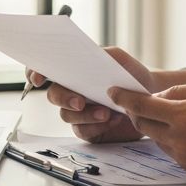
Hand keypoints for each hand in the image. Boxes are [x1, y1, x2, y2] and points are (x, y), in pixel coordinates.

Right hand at [26, 48, 158, 143]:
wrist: (151, 97)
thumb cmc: (131, 75)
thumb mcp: (118, 58)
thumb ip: (101, 54)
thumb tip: (88, 54)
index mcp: (73, 72)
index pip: (46, 70)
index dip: (35, 73)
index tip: (38, 78)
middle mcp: (71, 92)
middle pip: (53, 96)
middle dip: (64, 98)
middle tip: (80, 101)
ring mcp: (78, 112)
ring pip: (67, 115)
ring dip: (85, 114)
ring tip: (106, 113)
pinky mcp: (89, 129)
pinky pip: (82, 131)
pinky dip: (96, 126)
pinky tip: (112, 120)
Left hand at [108, 80, 185, 179]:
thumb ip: (180, 93)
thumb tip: (158, 99)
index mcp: (184, 117)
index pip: (142, 106)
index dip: (124, 98)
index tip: (113, 92)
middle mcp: (180, 141)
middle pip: (144, 125)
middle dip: (138, 112)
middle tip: (141, 102)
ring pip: (158, 139)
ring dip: (159, 127)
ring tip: (178, 116)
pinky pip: (173, 152)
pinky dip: (174, 140)